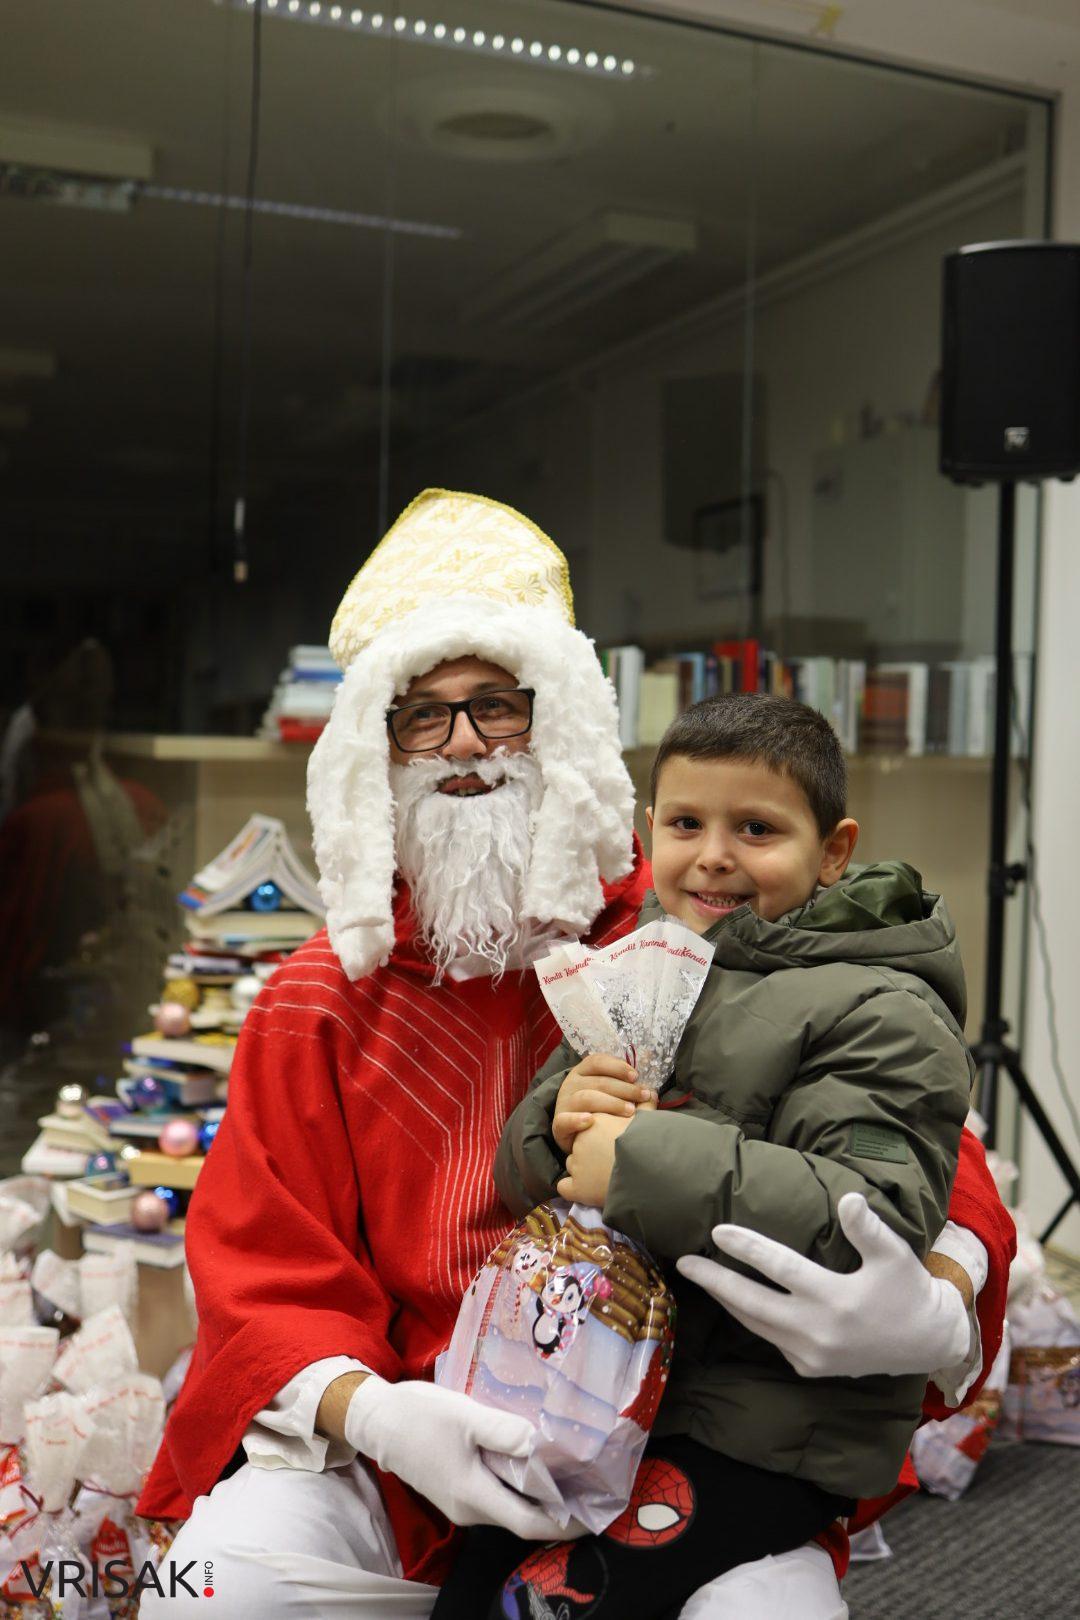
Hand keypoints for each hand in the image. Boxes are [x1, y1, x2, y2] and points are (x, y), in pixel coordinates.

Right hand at [344, 1376, 568, 1538]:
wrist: (376, 1420)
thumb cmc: (420, 1417)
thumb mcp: (465, 1416)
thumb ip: (504, 1431)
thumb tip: (542, 1445)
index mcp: (473, 1496)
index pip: (528, 1523)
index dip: (563, 1524)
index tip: (593, 1512)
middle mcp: (469, 1509)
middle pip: (522, 1517)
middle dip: (557, 1507)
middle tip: (590, 1483)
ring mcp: (461, 1501)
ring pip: (509, 1505)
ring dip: (538, 1495)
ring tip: (569, 1469)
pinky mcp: (455, 1488)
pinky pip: (496, 1494)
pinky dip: (519, 1484)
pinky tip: (533, 1460)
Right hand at [552, 1054, 649, 1152]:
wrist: (576, 1136)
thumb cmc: (600, 1111)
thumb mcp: (611, 1092)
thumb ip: (628, 1083)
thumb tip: (651, 1075)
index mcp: (582, 1072)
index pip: (597, 1061)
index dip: (618, 1067)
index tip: (636, 1076)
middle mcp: (571, 1085)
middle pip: (598, 1081)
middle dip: (624, 1088)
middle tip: (643, 1097)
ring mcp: (564, 1104)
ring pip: (585, 1098)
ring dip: (610, 1103)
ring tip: (629, 1111)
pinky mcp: (558, 1125)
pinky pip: (564, 1121)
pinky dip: (577, 1120)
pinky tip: (590, 1121)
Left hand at [557, 1104, 652, 1206]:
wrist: (649, 1170)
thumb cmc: (649, 1144)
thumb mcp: (648, 1121)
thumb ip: (646, 1107)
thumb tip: (652, 1093)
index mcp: (594, 1121)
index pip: (588, 1127)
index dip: (599, 1136)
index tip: (613, 1143)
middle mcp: (581, 1140)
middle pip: (580, 1146)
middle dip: (591, 1153)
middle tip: (611, 1160)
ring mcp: (577, 1164)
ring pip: (574, 1166)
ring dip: (585, 1172)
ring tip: (606, 1176)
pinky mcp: (577, 1187)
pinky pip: (565, 1188)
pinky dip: (574, 1191)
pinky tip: (587, 1192)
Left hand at [675, 1192, 972, 1379]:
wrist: (927, 1342)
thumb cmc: (908, 1290)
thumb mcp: (895, 1255)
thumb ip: (868, 1229)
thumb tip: (847, 1198)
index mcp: (836, 1301)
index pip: (781, 1269)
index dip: (748, 1248)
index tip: (717, 1231)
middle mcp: (818, 1332)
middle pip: (753, 1303)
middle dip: (715, 1282)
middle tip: (684, 1262)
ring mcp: (812, 1355)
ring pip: (756, 1324)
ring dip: (726, 1301)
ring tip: (700, 1277)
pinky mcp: (811, 1367)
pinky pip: (771, 1339)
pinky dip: (750, 1319)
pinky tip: (735, 1301)